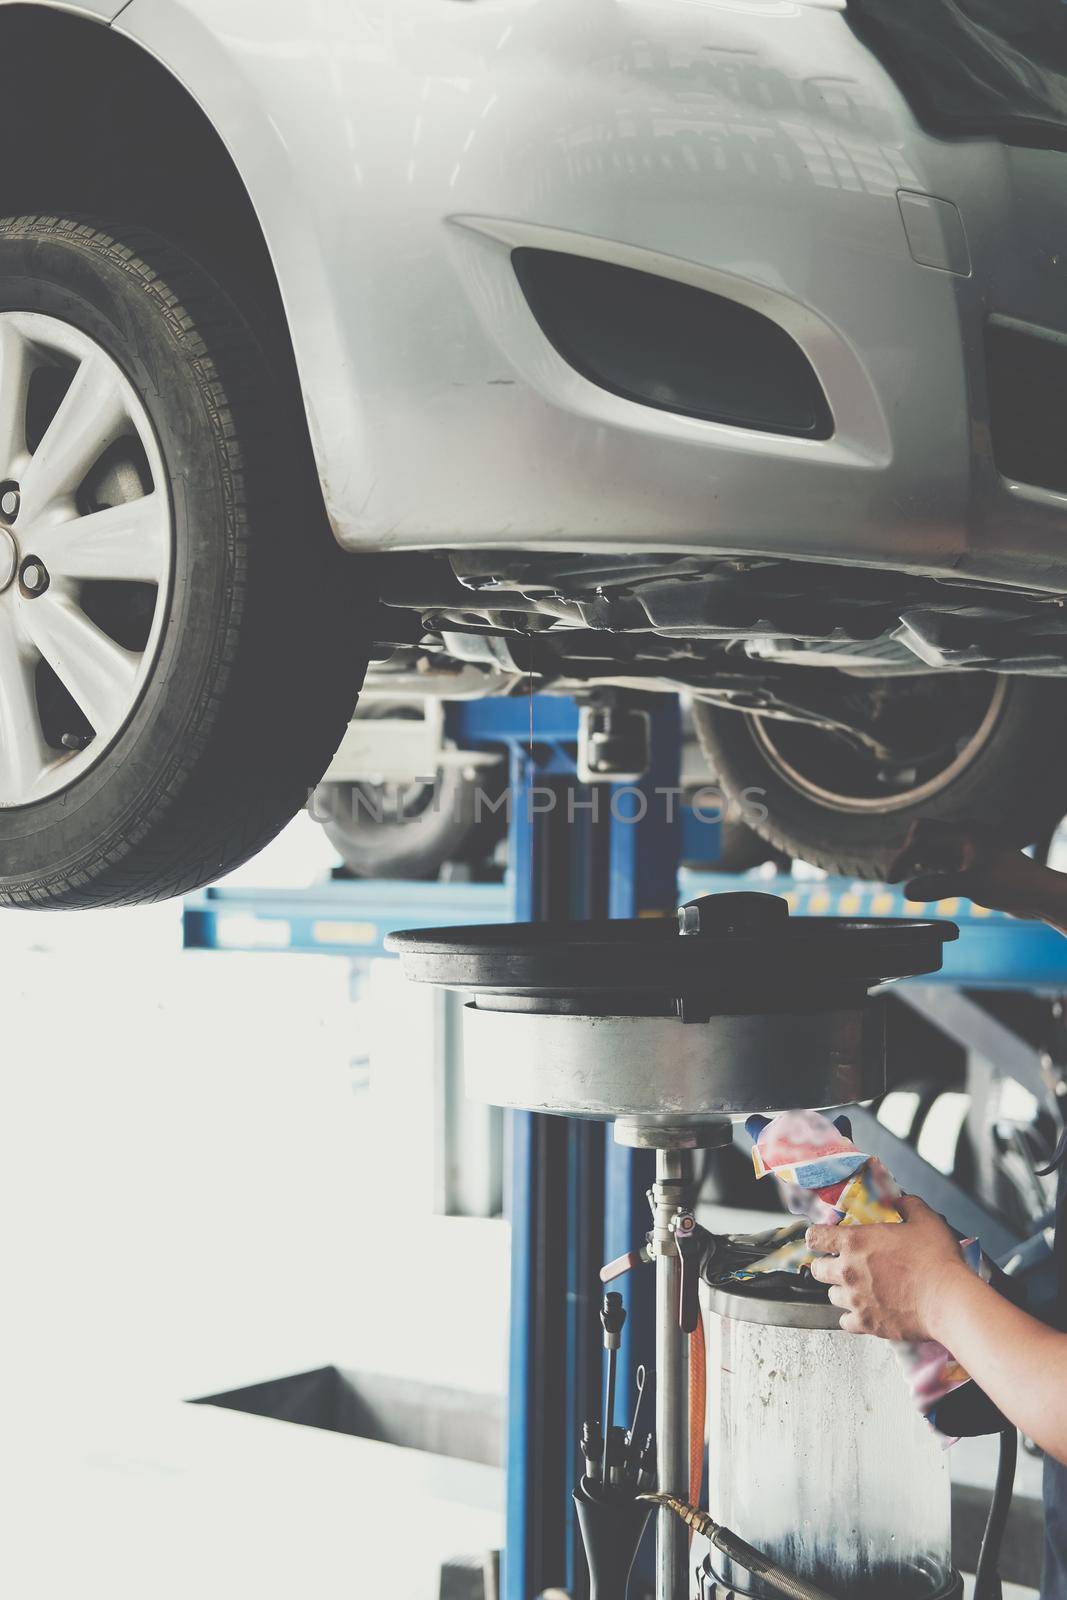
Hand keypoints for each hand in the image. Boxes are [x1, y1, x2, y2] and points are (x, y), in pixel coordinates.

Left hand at [806, 1197, 965, 1341]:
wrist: (949, 1300)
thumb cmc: (937, 1261)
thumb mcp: (925, 1220)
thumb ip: (907, 1206)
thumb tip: (900, 1201)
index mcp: (857, 1242)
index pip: (816, 1237)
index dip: (817, 1237)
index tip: (822, 1239)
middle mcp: (849, 1271)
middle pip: (818, 1269)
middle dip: (827, 1266)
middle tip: (841, 1265)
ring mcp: (856, 1299)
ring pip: (832, 1296)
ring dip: (842, 1291)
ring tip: (857, 1289)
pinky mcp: (867, 1323)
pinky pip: (845, 1322)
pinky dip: (852, 1317)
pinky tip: (864, 1311)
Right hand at [887, 820, 1066, 934]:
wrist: (1039, 895)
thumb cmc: (1013, 884)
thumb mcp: (973, 885)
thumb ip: (939, 887)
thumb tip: (907, 892)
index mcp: (964, 832)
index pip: (921, 839)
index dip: (902, 859)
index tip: (892, 880)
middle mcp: (965, 836)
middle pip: (923, 834)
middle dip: (907, 853)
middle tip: (898, 876)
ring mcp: (969, 850)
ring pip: (934, 848)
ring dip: (919, 862)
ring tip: (908, 879)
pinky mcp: (973, 864)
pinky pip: (945, 861)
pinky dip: (932, 870)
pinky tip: (929, 882)